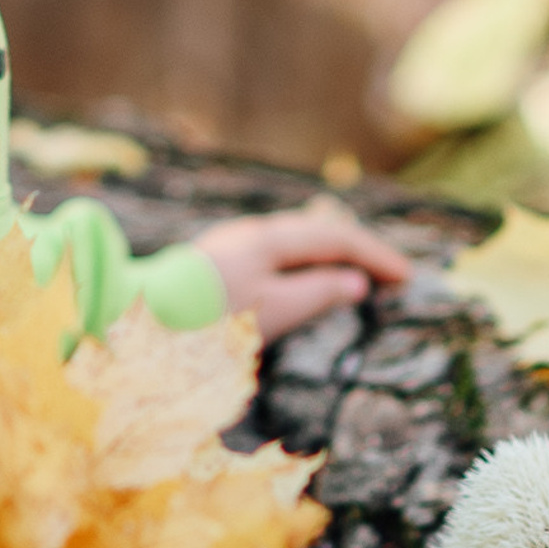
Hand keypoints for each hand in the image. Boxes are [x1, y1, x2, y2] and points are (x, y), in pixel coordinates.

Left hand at [190, 200, 413, 343]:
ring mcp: (232, 243)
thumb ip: (317, 292)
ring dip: (329, 253)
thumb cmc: (209, 317)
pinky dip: (304, 260)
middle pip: (317, 230)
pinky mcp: (218, 261)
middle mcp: (252, 231)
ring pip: (294, 238)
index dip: (376, 255)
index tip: (408, 278)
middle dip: (356, 249)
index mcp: (271, 237)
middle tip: (389, 272)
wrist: (141, 315)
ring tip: (355, 271)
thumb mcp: (273, 310)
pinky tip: (303, 275)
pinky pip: (277, 250)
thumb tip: (355, 281)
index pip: (337, 237)